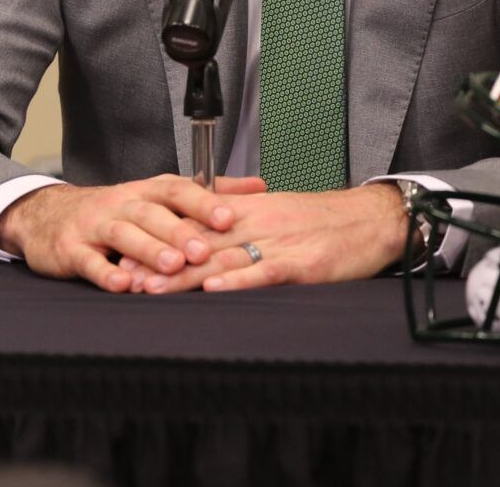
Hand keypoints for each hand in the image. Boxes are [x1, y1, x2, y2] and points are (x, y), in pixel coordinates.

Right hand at [0, 174, 268, 292]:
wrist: (44, 216)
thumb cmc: (112, 210)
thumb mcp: (156, 196)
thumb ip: (207, 194)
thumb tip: (258, 188)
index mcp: (144, 191)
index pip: (176, 190)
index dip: (202, 202)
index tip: (230, 216)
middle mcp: (120, 204)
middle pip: (151, 213)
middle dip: (178, 231)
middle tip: (204, 249)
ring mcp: (93, 226)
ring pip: (122, 234)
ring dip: (147, 250)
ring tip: (171, 266)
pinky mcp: (70, 249)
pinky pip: (88, 261)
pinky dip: (104, 273)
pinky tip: (122, 285)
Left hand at [125, 183, 409, 294]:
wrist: (373, 218)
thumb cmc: (325, 222)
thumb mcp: (276, 216)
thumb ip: (241, 227)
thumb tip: (205, 243)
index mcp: (247, 211)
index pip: (193, 223)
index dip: (158, 240)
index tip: (127, 255)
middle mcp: (255, 223)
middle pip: (199, 241)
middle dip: (160, 261)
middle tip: (127, 277)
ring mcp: (278, 242)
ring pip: (223, 256)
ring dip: (186, 275)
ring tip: (153, 288)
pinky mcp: (302, 263)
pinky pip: (264, 271)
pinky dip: (238, 279)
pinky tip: (214, 288)